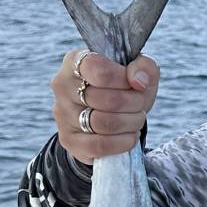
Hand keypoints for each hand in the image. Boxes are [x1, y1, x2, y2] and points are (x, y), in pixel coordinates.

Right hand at [53, 47, 160, 162]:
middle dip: (134, 104)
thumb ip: (144, 66)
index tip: (135, 84)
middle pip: (107, 100)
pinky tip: (129, 136)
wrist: (111, 115)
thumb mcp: (139, 71)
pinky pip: (100, 145)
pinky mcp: (68, 139)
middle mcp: (62, 85)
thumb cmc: (124, 88)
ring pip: (104, 123)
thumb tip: (139, 81)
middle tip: (139, 104)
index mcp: (76, 61)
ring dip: (131, 123)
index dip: (124, 80)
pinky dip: (123, 142)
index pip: (100, 70)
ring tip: (135, 119)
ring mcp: (62, 114)